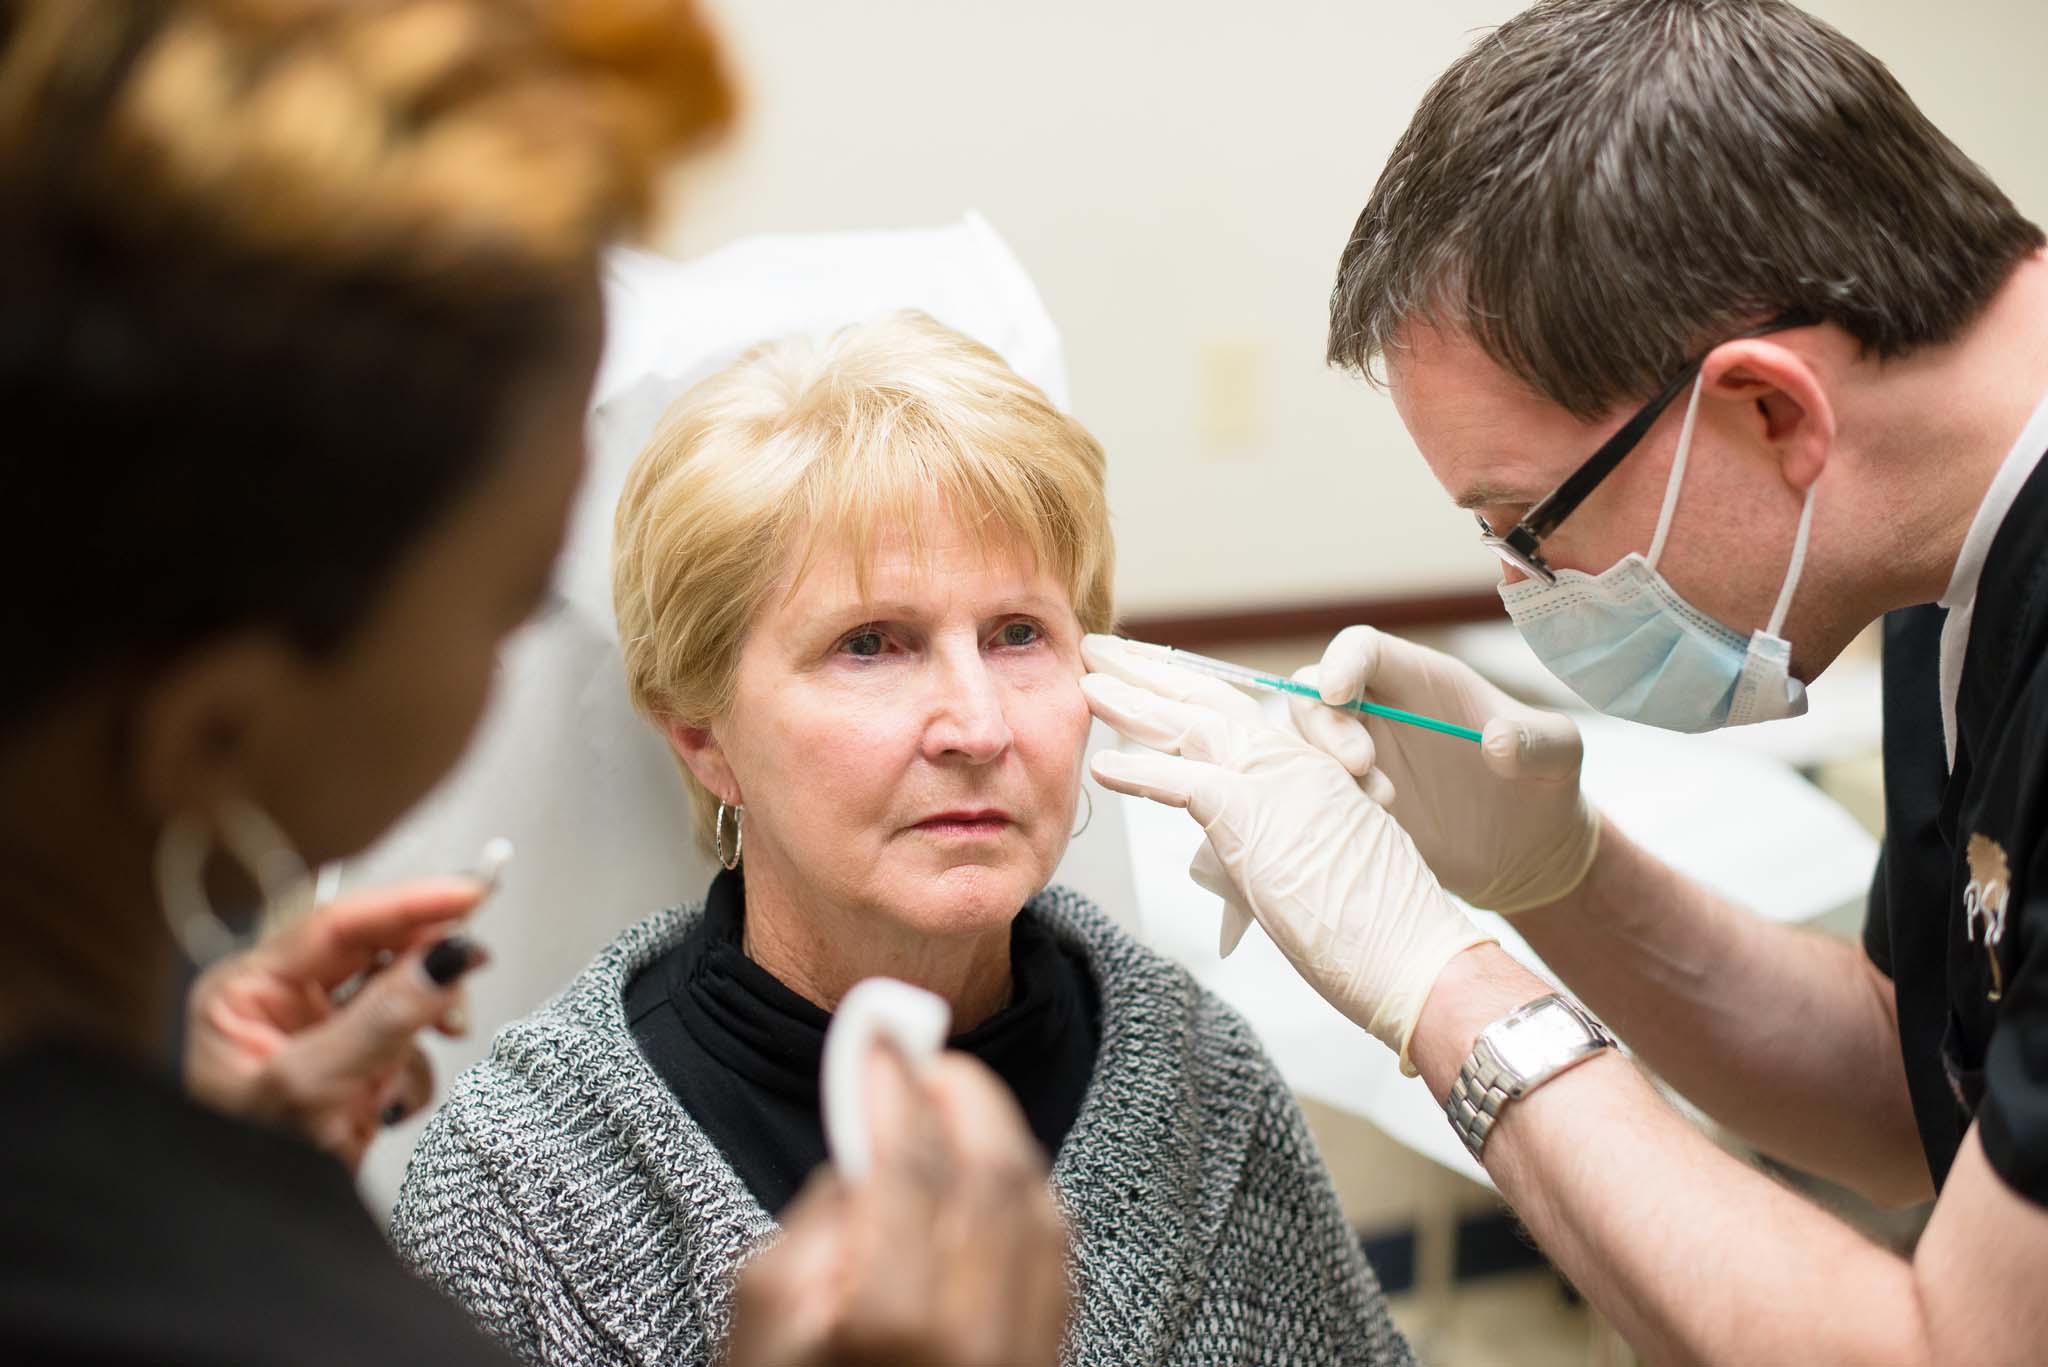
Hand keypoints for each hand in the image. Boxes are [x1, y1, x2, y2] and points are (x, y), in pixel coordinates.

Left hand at [183, 878, 488, 1171]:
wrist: (260, 1251)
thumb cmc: (251, 1170)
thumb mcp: (313, 1088)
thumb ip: (383, 1018)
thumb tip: (447, 957)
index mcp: (244, 991)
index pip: (337, 923)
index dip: (409, 903)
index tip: (470, 894)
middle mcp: (278, 1005)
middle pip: (373, 950)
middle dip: (422, 965)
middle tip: (470, 966)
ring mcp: (317, 1037)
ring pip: (397, 993)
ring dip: (420, 1022)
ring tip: (424, 1051)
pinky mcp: (352, 1068)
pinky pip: (405, 1041)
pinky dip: (414, 1067)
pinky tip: (392, 1100)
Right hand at [725, 1051, 1071, 1366]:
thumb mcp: (759, 1322)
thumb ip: (813, 1226)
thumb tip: (868, 1148)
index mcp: (898, 1325)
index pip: (911, 1167)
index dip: (891, 1088)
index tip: (875, 1043)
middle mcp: (981, 1341)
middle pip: (995, 1174)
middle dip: (961, 1096)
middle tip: (922, 1057)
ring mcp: (1024, 1357)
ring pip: (1039, 1208)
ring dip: (1000, 1139)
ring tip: (951, 1104)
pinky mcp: (1045, 1363)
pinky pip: (1055, 1258)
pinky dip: (1027, 1196)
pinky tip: (989, 1174)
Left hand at [1080, 635, 1490, 1066]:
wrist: (1412, 952)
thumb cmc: (1371, 924)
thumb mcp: (1316, 858)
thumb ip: (1267, 835)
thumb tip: (1218, 846)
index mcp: (1307, 767)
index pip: (1235, 712)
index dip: (1185, 689)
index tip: (1144, 676)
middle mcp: (1291, 761)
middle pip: (1208, 700)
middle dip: (1150, 673)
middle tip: (1102, 651)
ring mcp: (1274, 781)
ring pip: (1191, 725)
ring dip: (1133, 703)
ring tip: (1088, 685)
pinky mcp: (1255, 814)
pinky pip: (1183, 781)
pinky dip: (1139, 773)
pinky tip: (1103, 767)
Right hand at [1287, 625, 1597, 913]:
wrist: (1530, 855)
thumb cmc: (1545, 787)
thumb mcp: (1561, 756)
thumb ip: (1539, 741)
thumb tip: (1496, 743)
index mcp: (1420, 680)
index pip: (1360, 648)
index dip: (1341, 662)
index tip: (1337, 692)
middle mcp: (1378, 713)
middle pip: (1312, 694)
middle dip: (1322, 724)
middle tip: (1360, 766)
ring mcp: (1359, 761)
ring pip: (1301, 746)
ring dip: (1318, 770)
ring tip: (1379, 806)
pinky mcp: (1349, 806)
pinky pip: (1307, 796)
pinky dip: (1315, 807)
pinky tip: (1359, 829)